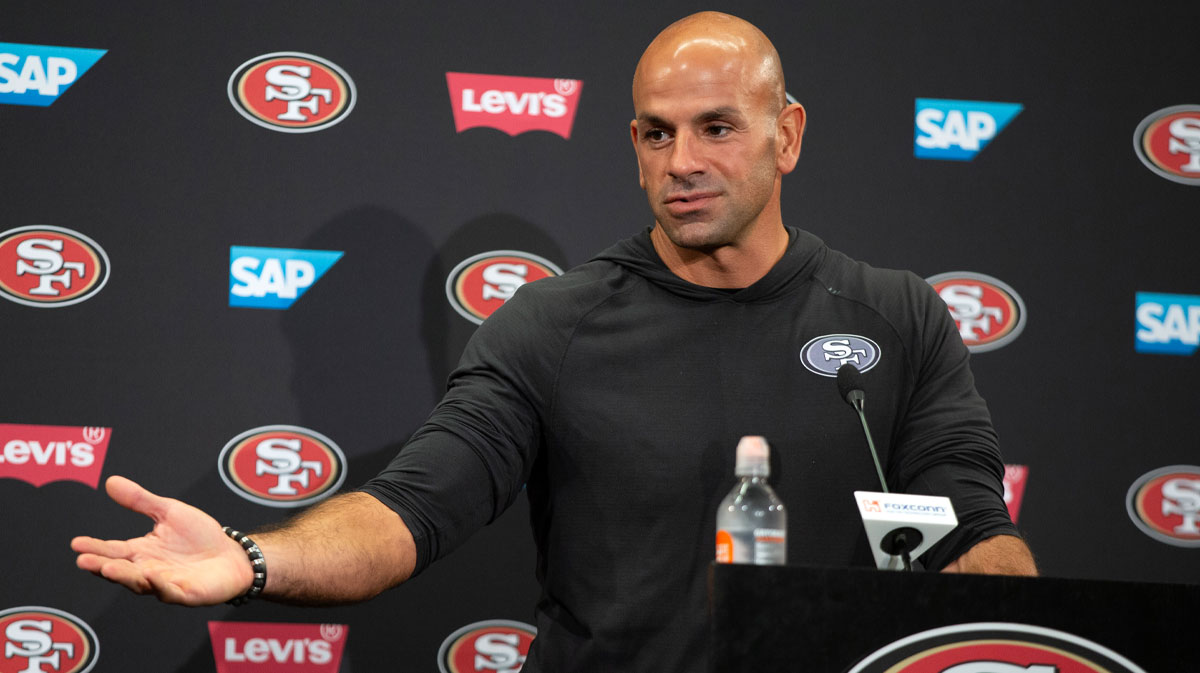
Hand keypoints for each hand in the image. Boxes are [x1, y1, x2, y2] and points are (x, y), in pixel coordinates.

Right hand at [71, 476, 252, 604]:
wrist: (232, 555)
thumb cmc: (200, 536)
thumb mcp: (169, 512)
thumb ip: (140, 500)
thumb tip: (110, 481)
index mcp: (141, 551)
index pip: (112, 550)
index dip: (95, 547)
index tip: (76, 543)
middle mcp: (148, 570)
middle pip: (120, 569)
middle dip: (101, 565)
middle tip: (83, 560)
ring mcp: (165, 584)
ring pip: (140, 583)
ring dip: (124, 576)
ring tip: (108, 567)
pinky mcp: (185, 594)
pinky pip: (170, 592)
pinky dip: (159, 586)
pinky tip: (150, 577)